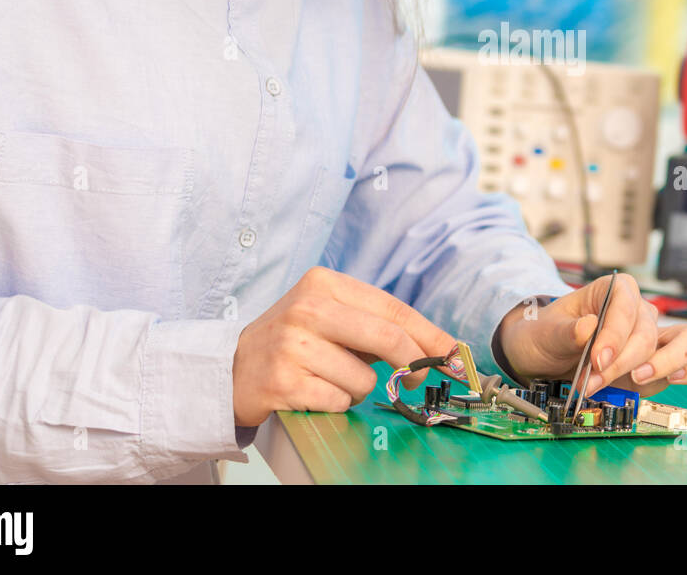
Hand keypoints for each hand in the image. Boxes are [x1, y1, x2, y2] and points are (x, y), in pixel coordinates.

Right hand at [231, 266, 455, 425]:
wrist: (231, 368)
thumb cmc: (294, 341)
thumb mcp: (331, 316)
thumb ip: (377, 326)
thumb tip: (440, 349)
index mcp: (325, 283)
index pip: (393, 308)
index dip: (430, 334)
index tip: (455, 355)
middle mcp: (308, 308)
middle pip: (387, 338)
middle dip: (414, 364)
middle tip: (420, 380)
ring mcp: (293, 344)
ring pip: (364, 378)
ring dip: (360, 389)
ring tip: (331, 379)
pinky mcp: (282, 381)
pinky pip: (339, 400)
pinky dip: (337, 403)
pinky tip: (315, 392)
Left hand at [496, 273, 686, 397]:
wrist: (546, 359)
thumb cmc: (547, 337)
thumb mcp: (544, 332)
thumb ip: (564, 332)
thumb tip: (587, 327)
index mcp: (613, 291)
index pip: (627, 304)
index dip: (615, 334)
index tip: (598, 359)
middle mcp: (639, 311)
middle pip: (648, 332)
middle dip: (623, 362)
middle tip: (594, 382)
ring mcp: (655, 337)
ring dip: (667, 362)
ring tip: (639, 380)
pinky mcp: (662, 363)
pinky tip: (672, 380)